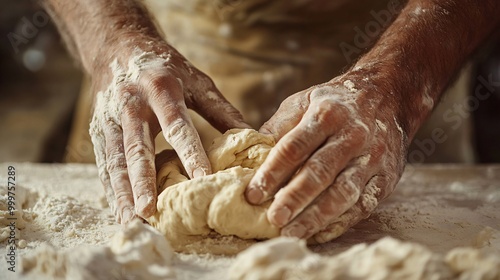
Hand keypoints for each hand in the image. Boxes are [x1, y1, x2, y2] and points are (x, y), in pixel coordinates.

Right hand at [89, 35, 248, 223]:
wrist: (118, 47)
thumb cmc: (165, 67)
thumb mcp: (195, 80)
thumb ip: (221, 109)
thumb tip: (252, 137)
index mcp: (160, 89)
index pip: (177, 126)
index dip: (190, 154)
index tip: (203, 181)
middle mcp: (131, 105)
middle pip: (136, 147)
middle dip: (142, 181)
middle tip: (150, 211)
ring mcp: (110, 118)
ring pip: (114, 160)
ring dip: (122, 193)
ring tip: (131, 221)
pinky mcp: (97, 130)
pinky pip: (103, 163)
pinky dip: (111, 189)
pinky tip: (119, 211)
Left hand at [245, 74, 407, 241]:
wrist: (387, 96)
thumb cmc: (335, 103)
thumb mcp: (303, 101)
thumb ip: (279, 128)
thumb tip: (251, 156)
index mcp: (327, 114)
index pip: (294, 147)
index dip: (272, 172)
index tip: (253, 194)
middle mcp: (352, 136)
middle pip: (320, 172)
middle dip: (294, 198)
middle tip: (273, 219)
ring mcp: (372, 158)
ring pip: (343, 193)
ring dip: (316, 216)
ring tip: (293, 232)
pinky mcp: (386, 177)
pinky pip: (363, 204)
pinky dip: (341, 222)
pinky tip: (319, 233)